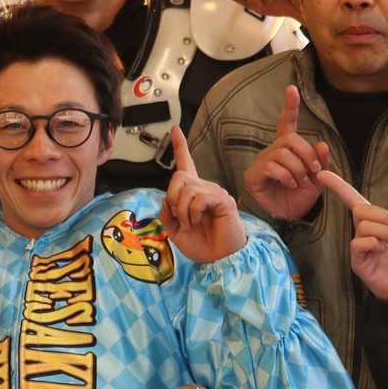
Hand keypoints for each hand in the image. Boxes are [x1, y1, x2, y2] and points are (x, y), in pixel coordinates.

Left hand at [163, 129, 246, 263]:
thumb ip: (167, 213)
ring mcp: (214, 192)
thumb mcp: (175, 230)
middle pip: (179, 176)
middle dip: (172, 197)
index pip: (185, 164)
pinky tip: (198, 221)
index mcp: (192, 193)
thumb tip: (166, 199)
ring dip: (181, 210)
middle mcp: (203, 188)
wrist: (218, 259)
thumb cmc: (201, 244)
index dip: (180, 146)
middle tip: (179, 218)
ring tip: (190, 223)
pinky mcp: (222, 199)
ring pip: (186, 188)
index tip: (174, 129)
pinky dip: (192, 212)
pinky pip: (199, 197)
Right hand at [240, 85, 332, 220]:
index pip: (287, 123)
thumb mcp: (318, 180)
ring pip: (283, 153)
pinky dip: (287, 176)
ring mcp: (262, 162)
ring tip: (302, 182)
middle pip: (290, 139)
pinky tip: (291, 185)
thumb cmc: (300, 197)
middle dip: (307, 155)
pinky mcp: (254, 174)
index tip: (292, 89)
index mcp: (288, 149)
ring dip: (298, 169)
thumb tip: (322, 145)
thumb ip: (321, 162)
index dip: (290, 106)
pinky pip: (273, 166)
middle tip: (314, 171)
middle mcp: (273, 152)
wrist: (287, 218)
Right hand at [319, 170, 387, 300]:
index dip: (339, 186)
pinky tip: (384, 251)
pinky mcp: (359, 261)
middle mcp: (365, 232)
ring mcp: (361, 247)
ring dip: (385, 231)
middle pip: (360, 209)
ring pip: (363, 225)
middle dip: (382, 215)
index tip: (322, 173)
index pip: (354, 199)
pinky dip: (374, 243)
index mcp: (378, 221)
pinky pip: (359, 243)